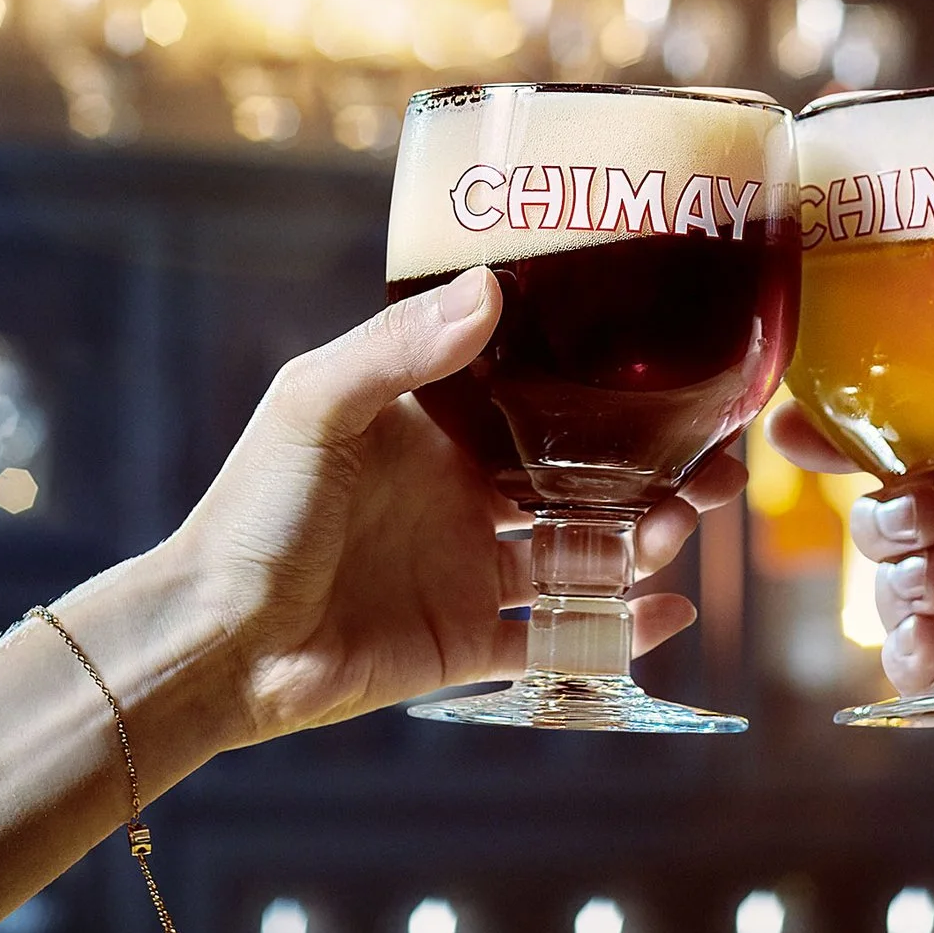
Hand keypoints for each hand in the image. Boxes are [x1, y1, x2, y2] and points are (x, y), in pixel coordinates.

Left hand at [160, 268, 734, 749]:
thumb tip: (490, 288)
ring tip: (680, 530)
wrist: (216, 641)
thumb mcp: (315, 406)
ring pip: (582, 552)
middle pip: (581, 477)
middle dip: (653, 473)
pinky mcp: (465, 644)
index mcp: (432, 429)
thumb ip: (400, 352)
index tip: (678, 379)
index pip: (537, 397)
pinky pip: (557, 637)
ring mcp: (465, 570)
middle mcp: (458, 494)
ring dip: (644, 543)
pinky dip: (616, 630)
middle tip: (718, 470)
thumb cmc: (249, 513)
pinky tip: (665, 614)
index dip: (608, 391)